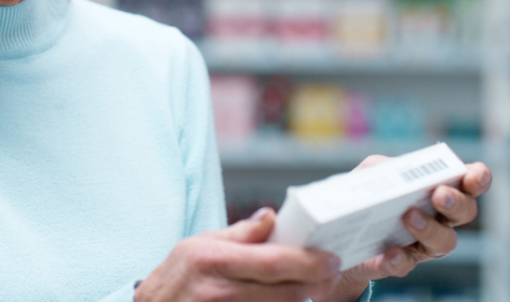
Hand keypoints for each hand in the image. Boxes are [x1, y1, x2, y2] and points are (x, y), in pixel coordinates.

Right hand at [134, 208, 341, 301]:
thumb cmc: (178, 277)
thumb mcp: (199, 245)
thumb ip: (239, 234)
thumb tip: (272, 216)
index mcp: (214, 261)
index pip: (273, 263)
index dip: (309, 262)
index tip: (331, 258)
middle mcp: (220, 292)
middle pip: (286, 292)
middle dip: (315, 282)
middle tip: (330, 272)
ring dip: (303, 298)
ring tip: (311, 285)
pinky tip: (289, 299)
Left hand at [315, 156, 492, 301]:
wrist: (343, 231)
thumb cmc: (369, 194)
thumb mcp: (372, 172)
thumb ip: (383, 166)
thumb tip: (389, 170)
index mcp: (439, 189)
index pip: (469, 183)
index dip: (478, 178)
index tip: (474, 176)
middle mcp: (440, 218)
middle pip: (464, 212)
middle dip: (456, 203)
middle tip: (439, 195)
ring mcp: (423, 243)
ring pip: (444, 242)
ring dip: (430, 229)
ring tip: (410, 217)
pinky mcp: (399, 262)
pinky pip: (406, 264)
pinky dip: (400, 259)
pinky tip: (391, 253)